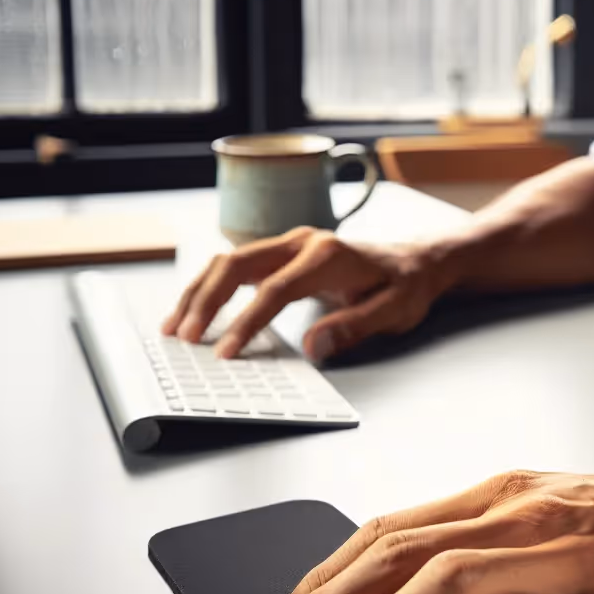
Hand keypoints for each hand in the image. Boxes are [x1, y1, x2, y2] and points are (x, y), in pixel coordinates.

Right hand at [162, 227, 454, 359]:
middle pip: (238, 263)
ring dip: (199, 291)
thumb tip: (314, 347)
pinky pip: (236, 265)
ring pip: (229, 260)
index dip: (247, 321)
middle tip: (185, 338)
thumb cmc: (407, 287)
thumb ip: (355, 326)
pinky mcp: (282, 252)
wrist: (419, 260)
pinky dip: (210, 286)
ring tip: (174, 327)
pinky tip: (193, 310)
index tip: (225, 352)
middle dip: (206, 300)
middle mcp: (303, 241)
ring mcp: (289, 243)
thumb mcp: (394, 312)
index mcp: (328, 255)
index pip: (276, 289)